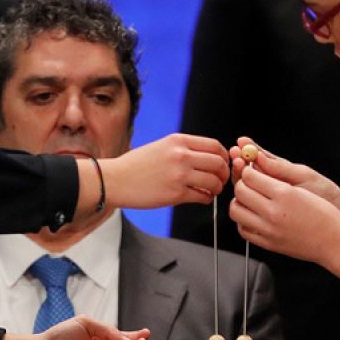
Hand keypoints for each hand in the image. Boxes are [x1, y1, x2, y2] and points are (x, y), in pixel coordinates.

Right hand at [95, 134, 228, 210]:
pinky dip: (206, 199)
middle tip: (220, 180)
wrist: (115, 180)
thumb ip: (182, 149)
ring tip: (210, 191)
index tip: (222, 164)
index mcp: (178, 141)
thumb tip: (205, 157)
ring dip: (216, 188)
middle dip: (224, 173)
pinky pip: (202, 196)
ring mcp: (179, 175)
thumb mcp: (160, 147)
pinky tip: (200, 198)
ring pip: (214, 181)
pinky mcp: (175, 194)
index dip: (223, 156)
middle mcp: (181, 155)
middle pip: (218, 163)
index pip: (214, 145)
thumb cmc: (134, 165)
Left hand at [229, 161, 339, 279]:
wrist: (334, 242)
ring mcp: (268, 230)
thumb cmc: (325, 215)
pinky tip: (252, 217)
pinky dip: (243, 221)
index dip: (247, 171)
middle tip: (248, 184)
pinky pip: (243, 230)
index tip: (250, 171)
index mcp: (284, 194)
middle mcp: (273, 212)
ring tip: (249, 201)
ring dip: (239, 203)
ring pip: (235, 211)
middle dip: (241, 184)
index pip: (250, 177)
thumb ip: (277, 181)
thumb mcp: (303, 189)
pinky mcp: (267, 243)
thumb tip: (256, 174)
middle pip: (240, 192)